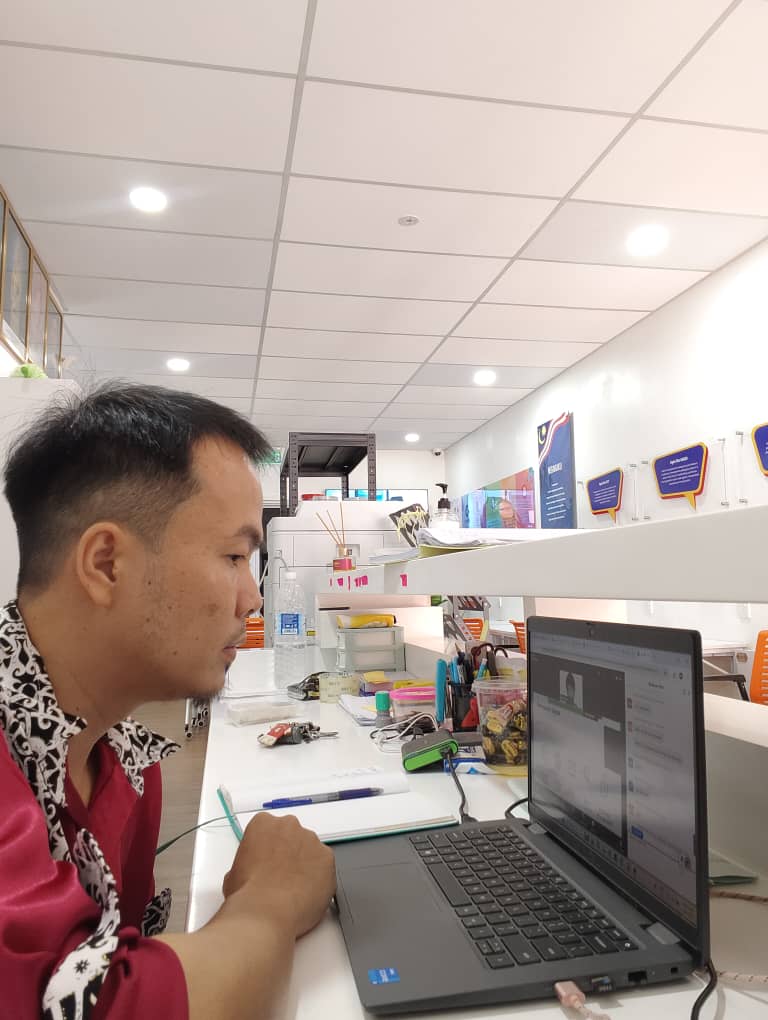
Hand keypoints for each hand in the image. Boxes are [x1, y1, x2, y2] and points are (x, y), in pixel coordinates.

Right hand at [222, 813, 335, 937]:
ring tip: (294, 888)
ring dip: (304, 864)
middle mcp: (289, 825)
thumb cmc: (247, 895)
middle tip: (280, 876)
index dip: (266, 849)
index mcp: (263, 823)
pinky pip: (325, 864)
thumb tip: (250, 874)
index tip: (265, 863)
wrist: (266, 913)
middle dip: (287, 853)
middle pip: (291, 836)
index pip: (267, 829)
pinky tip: (307, 892)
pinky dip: (319, 876)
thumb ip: (247, 863)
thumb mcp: (233, 874)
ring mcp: (311, 840)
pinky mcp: (327, 857)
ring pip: (309, 849)